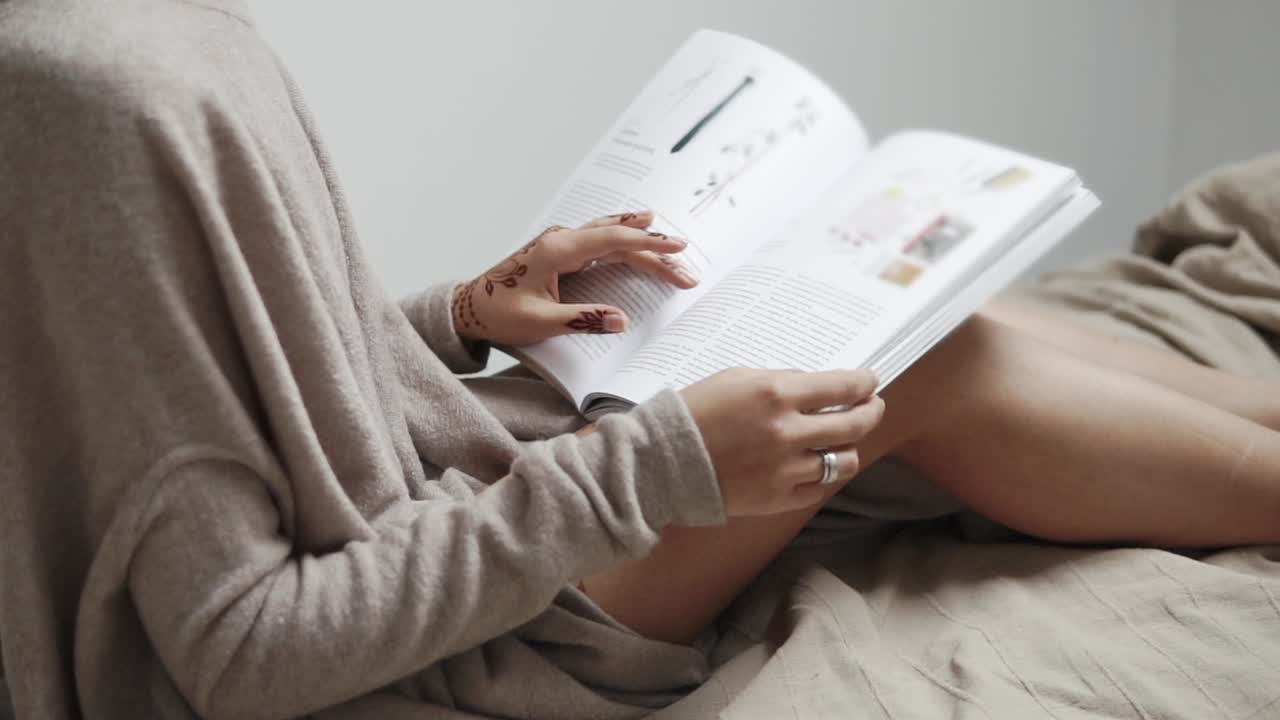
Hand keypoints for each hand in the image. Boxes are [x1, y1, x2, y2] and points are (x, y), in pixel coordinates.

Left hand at [452, 210, 697, 345]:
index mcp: (557, 250)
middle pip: (618, 238)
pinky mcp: (561, 253)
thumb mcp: (539, 323)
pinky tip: (637, 237)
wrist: (469, 307)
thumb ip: (581, 319)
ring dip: (642, 243)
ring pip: (611, 237)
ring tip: (672, 243)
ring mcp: (561, 244)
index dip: (648, 245)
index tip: (676, 249)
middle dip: (654, 250)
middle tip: (687, 265)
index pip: (613, 240)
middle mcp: (562, 240)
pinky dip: (624, 243)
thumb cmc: (497, 314)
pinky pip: (600, 243)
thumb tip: (622, 320)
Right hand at [680, 368, 883, 516]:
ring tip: (843, 440)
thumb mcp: (736, 378)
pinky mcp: (778, 498)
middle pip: (855, 424)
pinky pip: (821, 488)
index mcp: (775, 394)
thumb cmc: (694, 413)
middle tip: (872, 406)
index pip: (843, 386)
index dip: (864, 383)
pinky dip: (826, 474)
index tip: (869, 382)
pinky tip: (821, 463)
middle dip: (871, 411)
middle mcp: (787, 432)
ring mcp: (785, 469)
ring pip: (845, 461)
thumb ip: (780, 379)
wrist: (662, 462)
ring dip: (850, 447)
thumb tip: (816, 386)